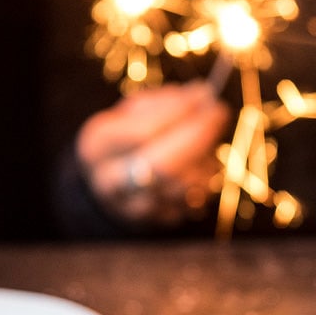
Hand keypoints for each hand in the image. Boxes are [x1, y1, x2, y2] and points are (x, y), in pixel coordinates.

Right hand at [76, 81, 230, 225]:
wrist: (109, 188)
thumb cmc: (125, 141)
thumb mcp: (129, 113)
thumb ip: (163, 102)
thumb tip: (200, 94)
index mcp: (97, 147)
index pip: (142, 132)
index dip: (178, 113)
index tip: (204, 94)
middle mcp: (112, 183)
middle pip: (164, 166)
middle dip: (198, 136)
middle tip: (218, 112)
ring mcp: (136, 208)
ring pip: (184, 186)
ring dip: (206, 157)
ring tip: (210, 137)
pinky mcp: (161, 220)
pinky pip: (195, 200)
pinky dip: (207, 176)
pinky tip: (205, 161)